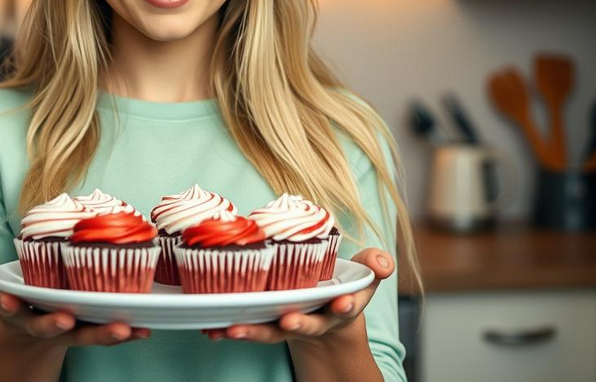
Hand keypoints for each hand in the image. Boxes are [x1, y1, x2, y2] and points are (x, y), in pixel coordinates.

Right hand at [0, 244, 151, 346]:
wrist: (29, 335)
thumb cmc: (17, 300)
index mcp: (17, 311)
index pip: (11, 308)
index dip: (10, 304)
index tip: (9, 301)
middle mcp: (42, 323)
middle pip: (49, 327)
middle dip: (55, 324)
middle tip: (63, 319)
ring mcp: (67, 330)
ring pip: (84, 334)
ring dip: (102, 333)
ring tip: (122, 328)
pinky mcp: (88, 331)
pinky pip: (106, 335)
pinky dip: (125, 335)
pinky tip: (143, 329)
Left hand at [201, 248, 393, 344]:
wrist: (323, 318)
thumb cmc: (339, 289)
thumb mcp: (361, 276)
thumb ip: (373, 266)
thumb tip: (384, 263)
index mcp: (339, 306)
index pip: (345, 306)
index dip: (344, 305)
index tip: (343, 304)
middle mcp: (314, 319)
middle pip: (306, 325)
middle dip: (298, 324)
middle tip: (288, 320)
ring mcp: (288, 325)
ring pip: (272, 332)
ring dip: (254, 332)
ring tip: (232, 330)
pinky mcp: (267, 325)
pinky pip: (249, 330)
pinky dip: (230, 330)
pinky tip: (211, 328)